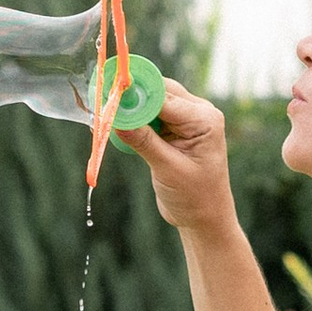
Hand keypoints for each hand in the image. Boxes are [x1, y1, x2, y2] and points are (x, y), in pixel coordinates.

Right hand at [117, 78, 235, 240]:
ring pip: (153, 102)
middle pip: (159, 92)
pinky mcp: (175, 130)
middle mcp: (198, 114)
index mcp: (204, 120)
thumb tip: (117, 119)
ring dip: (133, 109)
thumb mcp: (167, 169)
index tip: (112, 94)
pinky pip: (151, 116)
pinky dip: (136, 120)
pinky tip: (122, 128)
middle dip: (134, 97)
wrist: (204, 218)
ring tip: (111, 117)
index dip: (137, 95)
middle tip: (106, 103)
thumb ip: (144, 142)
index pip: (165, 97)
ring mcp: (187, 121)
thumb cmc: (195, 197)